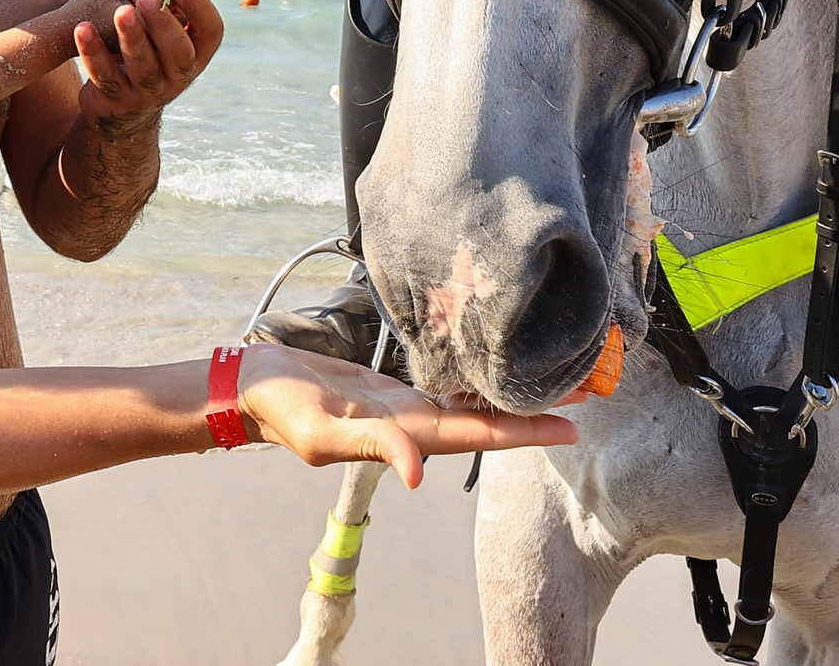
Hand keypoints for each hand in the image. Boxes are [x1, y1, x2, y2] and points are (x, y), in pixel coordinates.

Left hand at [72, 0, 218, 125]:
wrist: (121, 103)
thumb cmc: (146, 48)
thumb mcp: (154, 22)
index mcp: (197, 51)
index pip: (211, 30)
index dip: (200, 8)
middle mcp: (180, 74)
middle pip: (178, 51)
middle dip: (163, 22)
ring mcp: (150, 91)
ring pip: (142, 65)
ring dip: (132, 37)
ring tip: (119, 11)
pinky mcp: (118, 100)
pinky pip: (105, 75)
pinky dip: (94, 52)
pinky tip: (83, 29)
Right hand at [234, 343, 577, 488]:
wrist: (253, 385)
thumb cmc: (281, 408)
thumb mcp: (321, 431)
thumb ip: (372, 445)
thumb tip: (418, 471)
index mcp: (404, 435)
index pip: (477, 436)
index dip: (524, 432)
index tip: (570, 424)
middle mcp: (412, 424)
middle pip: (486, 421)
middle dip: (534, 411)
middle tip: (586, 390)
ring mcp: (402, 406)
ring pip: (469, 403)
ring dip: (510, 396)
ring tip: (553, 378)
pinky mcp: (388, 386)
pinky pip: (443, 384)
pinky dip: (473, 379)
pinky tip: (493, 368)